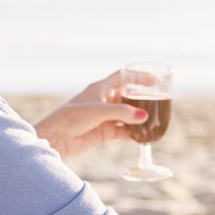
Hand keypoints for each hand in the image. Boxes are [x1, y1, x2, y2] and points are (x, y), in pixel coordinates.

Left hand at [33, 69, 153, 159]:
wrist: (56, 138)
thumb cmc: (72, 117)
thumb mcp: (98, 111)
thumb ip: (122, 113)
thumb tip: (144, 116)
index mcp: (101, 88)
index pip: (124, 77)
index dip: (139, 77)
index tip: (155, 81)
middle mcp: (105, 101)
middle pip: (129, 96)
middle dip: (143, 99)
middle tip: (158, 102)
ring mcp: (105, 117)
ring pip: (128, 115)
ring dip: (139, 118)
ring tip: (153, 120)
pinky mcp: (105, 132)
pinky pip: (124, 130)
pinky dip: (133, 133)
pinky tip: (143, 136)